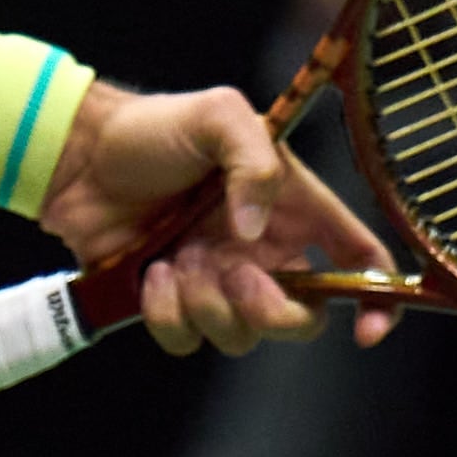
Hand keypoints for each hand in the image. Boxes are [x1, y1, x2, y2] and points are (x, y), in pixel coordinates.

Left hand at [35, 80, 399, 354]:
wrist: (78, 155)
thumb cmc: (151, 128)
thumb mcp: (216, 116)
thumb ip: (256, 162)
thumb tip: (255, 232)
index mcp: (291, 208)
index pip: (357, 258)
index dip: (378, 299)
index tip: (369, 330)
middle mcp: (262, 252)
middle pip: (302, 319)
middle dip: (273, 311)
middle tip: (234, 274)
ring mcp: (216, 282)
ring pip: (241, 336)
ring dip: (208, 304)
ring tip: (174, 257)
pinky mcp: (172, 304)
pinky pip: (187, 340)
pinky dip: (167, 315)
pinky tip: (149, 271)